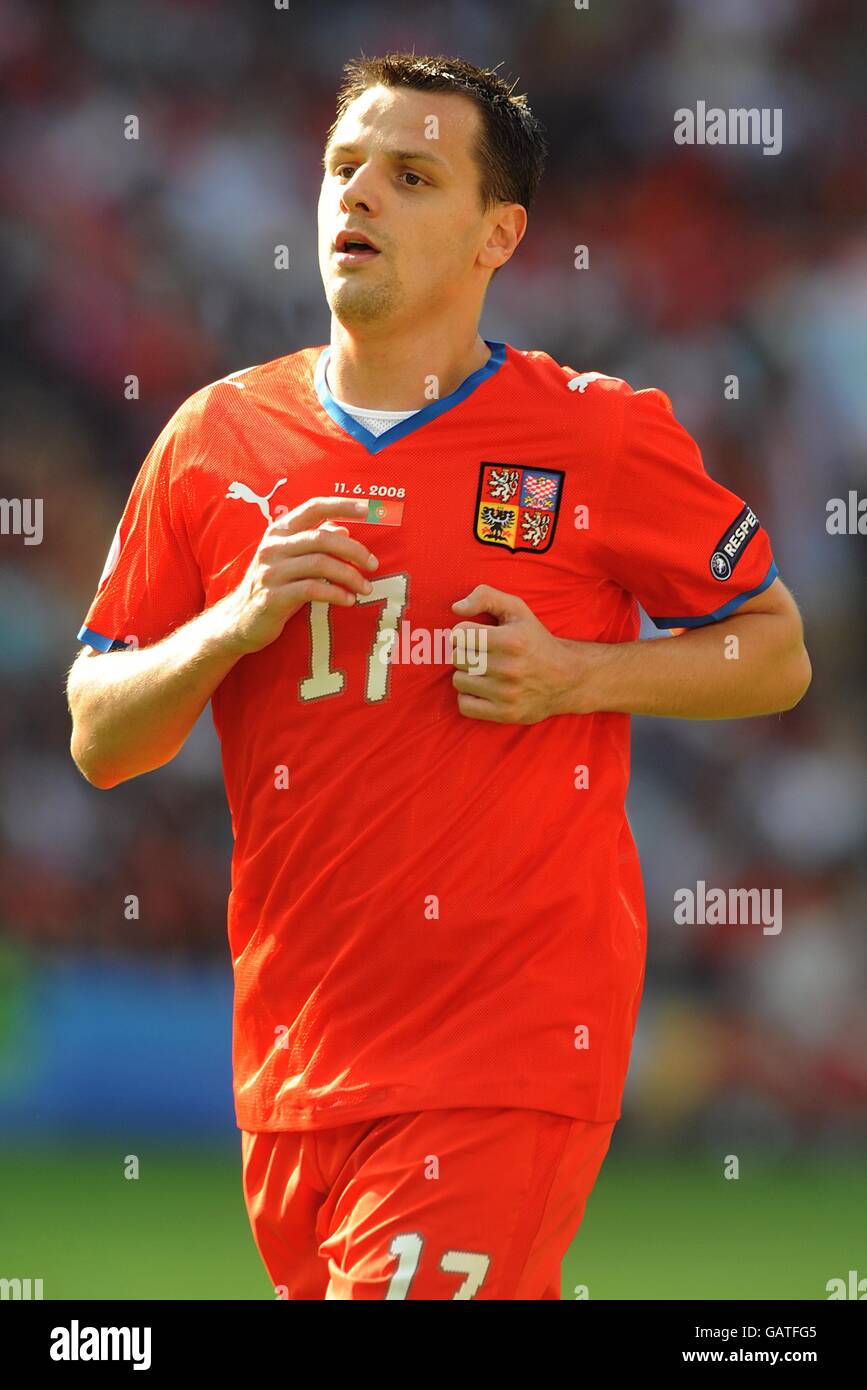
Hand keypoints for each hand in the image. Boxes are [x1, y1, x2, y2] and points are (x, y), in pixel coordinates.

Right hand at [221, 496, 378, 655]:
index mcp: (279, 531)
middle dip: (354, 550)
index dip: (341, 505)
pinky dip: (335, 594)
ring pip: (320, 564)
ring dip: (349, 576)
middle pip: (322, 538)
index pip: (313, 508)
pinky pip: (312, 590)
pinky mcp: (272, 597)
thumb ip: (315, 542)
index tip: (367, 510)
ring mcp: (270, 571)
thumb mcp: (292, 559)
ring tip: (365, 588)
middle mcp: (273, 547)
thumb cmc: (274, 586)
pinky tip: (348, 601)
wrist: (240, 620)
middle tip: (374, 564)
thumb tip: (344, 527)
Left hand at [450, 585, 583, 722]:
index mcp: (511, 641)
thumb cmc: (535, 640)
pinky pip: (464, 705)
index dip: (464, 633)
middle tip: (483, 654)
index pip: (458, 634)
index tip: (477, 636)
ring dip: (468, 675)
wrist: (568, 678)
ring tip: (485, 671)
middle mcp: (509, 668)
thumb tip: (456, 608)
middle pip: (456, 658)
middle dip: (466, 653)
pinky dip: (469, 697)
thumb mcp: (517, 609)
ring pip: (458, 681)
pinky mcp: (506, 714)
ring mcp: (507, 694)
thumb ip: (485, 596)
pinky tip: (484, 690)